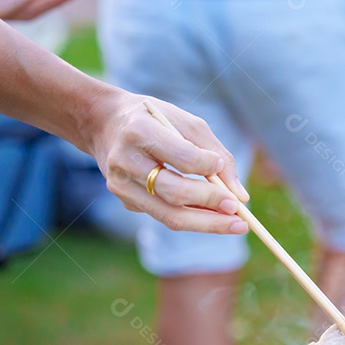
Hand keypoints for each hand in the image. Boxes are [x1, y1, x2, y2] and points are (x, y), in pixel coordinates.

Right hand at [88, 91, 251, 234]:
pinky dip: (192, 216)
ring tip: (235, 224)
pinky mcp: (124, 199)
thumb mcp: (185, 122)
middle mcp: (125, 160)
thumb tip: (241, 195)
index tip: (222, 168)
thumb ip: (216, 152)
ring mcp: (121, 184)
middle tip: (239, 211)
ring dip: (206, 222)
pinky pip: (163, 214)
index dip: (205, 166)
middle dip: (210, 204)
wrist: (104, 123)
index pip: (180, 156)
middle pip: (174, 193)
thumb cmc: (155, 119)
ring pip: (168, 214)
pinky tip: (211, 215)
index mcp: (140, 131)